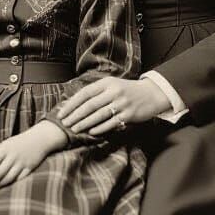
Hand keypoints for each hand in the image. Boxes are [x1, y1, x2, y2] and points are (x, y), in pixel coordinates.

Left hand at [0, 121, 66, 187]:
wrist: (39, 139)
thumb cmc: (19, 142)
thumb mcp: (7, 144)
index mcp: (5, 149)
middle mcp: (12, 156)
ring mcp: (22, 163)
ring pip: (8, 178)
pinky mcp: (29, 168)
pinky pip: (18, 180)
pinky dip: (10, 184)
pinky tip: (4, 187)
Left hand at [56, 76, 170, 135]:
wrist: (152, 94)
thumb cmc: (127, 90)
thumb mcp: (111, 85)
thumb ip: (96, 92)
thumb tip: (74, 103)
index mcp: (106, 83)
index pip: (84, 93)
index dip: (71, 104)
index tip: (62, 113)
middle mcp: (113, 92)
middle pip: (90, 105)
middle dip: (75, 115)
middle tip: (64, 123)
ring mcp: (121, 103)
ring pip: (99, 114)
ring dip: (85, 123)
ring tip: (74, 129)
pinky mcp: (129, 114)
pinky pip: (111, 122)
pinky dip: (100, 128)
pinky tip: (91, 132)